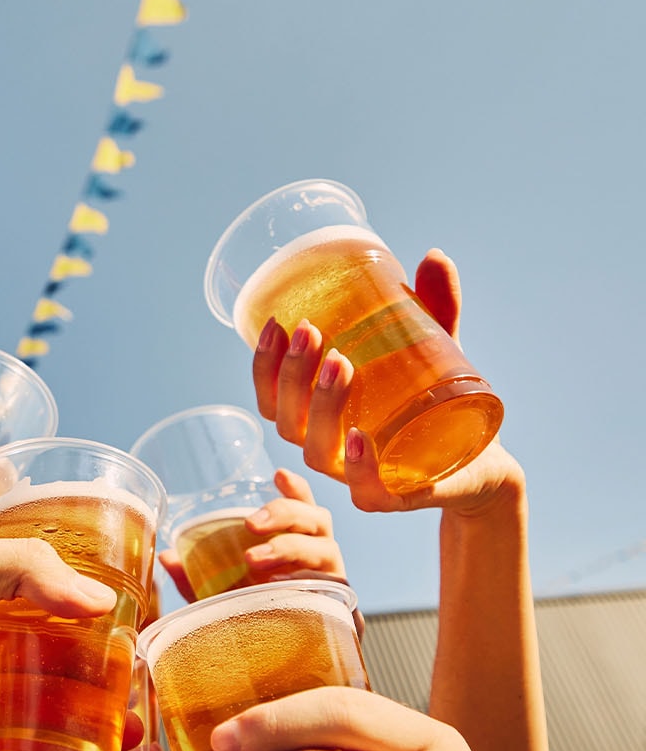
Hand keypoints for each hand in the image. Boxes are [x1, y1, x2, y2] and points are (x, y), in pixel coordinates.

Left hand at [158, 469, 345, 603]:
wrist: (291, 662)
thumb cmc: (257, 613)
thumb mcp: (221, 594)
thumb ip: (196, 578)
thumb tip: (165, 556)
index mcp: (297, 538)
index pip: (303, 504)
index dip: (295, 487)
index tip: (277, 473)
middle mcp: (319, 551)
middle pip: (315, 518)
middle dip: (283, 513)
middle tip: (250, 524)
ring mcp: (331, 576)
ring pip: (324, 547)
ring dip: (289, 546)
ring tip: (254, 559)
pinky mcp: (338, 603)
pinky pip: (334, 586)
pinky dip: (313, 581)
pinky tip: (286, 586)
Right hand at [252, 249, 522, 515]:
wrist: (486, 459)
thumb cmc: (442, 404)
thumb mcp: (435, 348)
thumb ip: (434, 306)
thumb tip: (433, 254)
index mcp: (322, 418)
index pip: (273, 399)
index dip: (263, 367)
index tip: (276, 324)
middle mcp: (332, 449)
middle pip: (287, 422)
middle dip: (291, 375)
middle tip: (311, 330)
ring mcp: (362, 475)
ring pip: (318, 451)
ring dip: (321, 406)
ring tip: (340, 362)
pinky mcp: (399, 495)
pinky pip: (367, 493)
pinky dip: (358, 468)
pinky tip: (359, 437)